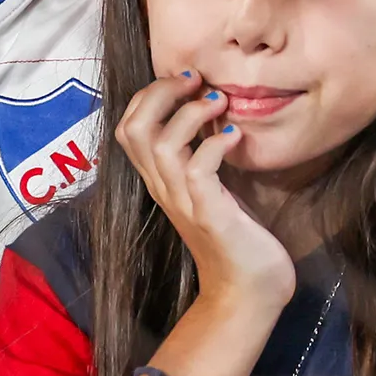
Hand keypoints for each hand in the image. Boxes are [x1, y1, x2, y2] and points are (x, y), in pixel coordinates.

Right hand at [116, 72, 294, 312]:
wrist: (247, 292)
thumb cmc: (237, 239)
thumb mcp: (212, 189)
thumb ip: (202, 156)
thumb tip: (212, 114)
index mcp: (160, 180)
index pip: (128, 127)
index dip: (149, 95)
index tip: (186, 82)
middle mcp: (163, 188)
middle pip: (133, 128)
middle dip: (160, 93)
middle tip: (196, 83)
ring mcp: (183, 201)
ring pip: (161, 144)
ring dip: (191, 114)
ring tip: (219, 104)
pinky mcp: (209, 213)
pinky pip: (198, 168)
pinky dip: (216, 143)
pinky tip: (235, 136)